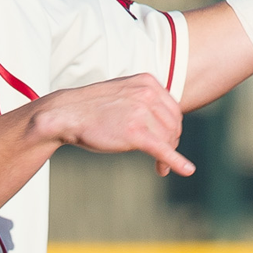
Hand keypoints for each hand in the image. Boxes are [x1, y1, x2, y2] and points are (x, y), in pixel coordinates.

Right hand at [42, 73, 194, 176]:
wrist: (66, 114)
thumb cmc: (92, 108)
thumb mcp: (123, 92)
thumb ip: (144, 100)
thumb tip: (168, 122)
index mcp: (147, 82)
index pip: (173, 109)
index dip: (172, 129)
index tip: (166, 142)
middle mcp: (147, 93)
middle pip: (174, 125)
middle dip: (171, 143)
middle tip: (162, 159)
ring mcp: (141, 112)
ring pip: (169, 139)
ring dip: (167, 156)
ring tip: (159, 166)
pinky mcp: (135, 132)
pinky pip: (163, 149)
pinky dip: (176, 161)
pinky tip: (186, 170)